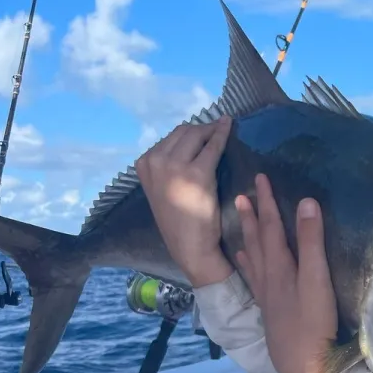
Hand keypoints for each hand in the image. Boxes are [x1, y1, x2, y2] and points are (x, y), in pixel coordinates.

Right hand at [135, 116, 233, 287]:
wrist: (189, 246)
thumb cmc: (179, 221)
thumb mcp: (162, 188)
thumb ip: (168, 165)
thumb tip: (190, 141)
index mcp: (144, 165)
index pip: (170, 138)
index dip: (190, 133)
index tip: (204, 130)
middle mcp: (155, 161)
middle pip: (183, 131)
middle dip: (201, 129)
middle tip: (216, 129)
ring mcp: (174, 166)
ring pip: (196, 134)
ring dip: (211, 130)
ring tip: (223, 129)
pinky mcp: (197, 172)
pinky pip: (213, 146)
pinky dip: (222, 134)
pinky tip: (229, 127)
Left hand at [234, 173, 337, 372]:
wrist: (302, 365)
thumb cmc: (313, 322)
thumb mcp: (317, 279)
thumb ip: (311, 242)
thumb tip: (306, 202)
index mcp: (279, 266)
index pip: (270, 226)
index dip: (266, 201)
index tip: (260, 177)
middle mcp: (267, 276)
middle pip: (257, 238)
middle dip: (252, 213)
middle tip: (242, 191)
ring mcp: (266, 293)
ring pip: (251, 255)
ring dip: (246, 233)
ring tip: (238, 215)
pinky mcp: (269, 308)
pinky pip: (252, 275)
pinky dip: (247, 261)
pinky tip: (243, 257)